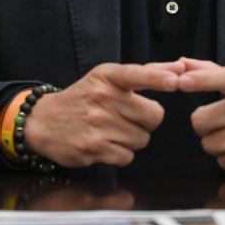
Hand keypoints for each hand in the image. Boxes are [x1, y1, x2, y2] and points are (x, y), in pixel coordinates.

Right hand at [23, 62, 182, 167]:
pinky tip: (106, 143)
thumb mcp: (109, 78)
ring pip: (142, 139)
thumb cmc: (85, 97)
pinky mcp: (93, 148)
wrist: (43, 121)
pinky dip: (121, 154)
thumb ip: (147, 73)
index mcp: (108, 77)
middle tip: (128, 117)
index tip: (175, 81)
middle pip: (153, 116)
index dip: (158, 78)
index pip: (137, 74)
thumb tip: (181, 68)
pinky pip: (127, 157)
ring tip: (113, 130)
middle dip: (146, 120)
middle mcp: (103, 98)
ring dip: (133, 138)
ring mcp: (97, 124)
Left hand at [178, 58, 224, 171]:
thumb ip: (210, 71)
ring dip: (217, 142)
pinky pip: (222, 161)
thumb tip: (181, 63)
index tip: (182, 80)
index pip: (222, 77)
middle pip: (200, 120)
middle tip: (222, 120)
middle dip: (205, 124)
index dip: (200, 79)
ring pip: (209, 143)